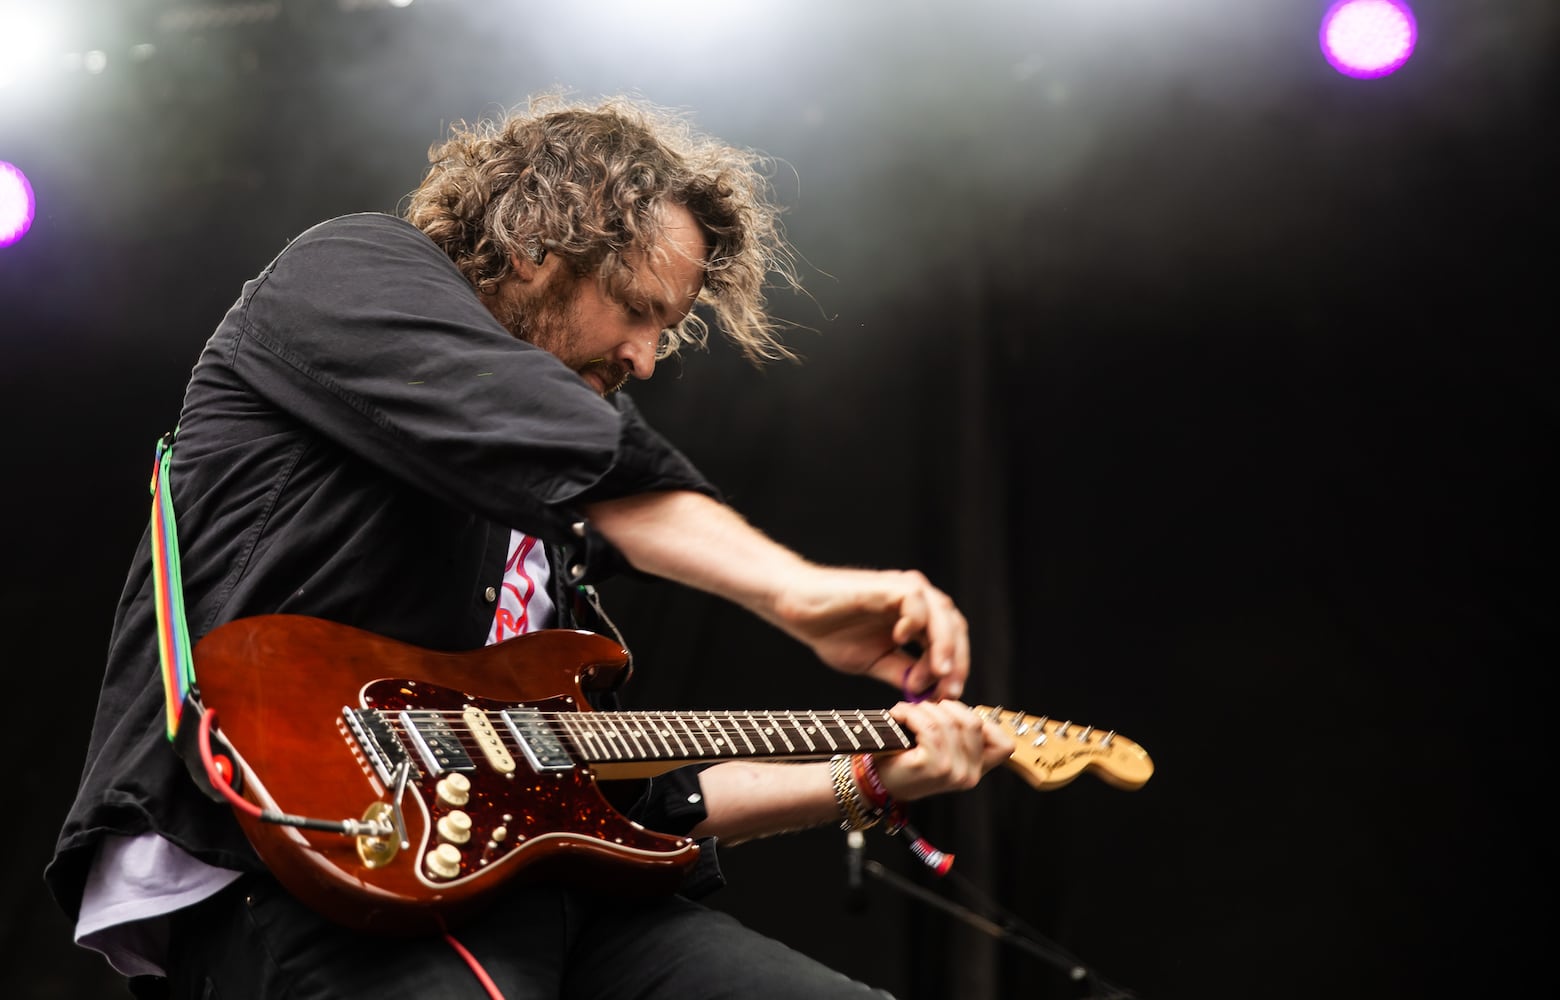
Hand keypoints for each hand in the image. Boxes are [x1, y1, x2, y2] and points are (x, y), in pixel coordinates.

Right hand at [772, 566, 969, 700]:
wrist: (800, 610)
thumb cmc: (832, 631)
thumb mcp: (875, 661)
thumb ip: (903, 673)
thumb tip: (929, 694)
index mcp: (916, 619)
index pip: (952, 642)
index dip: (955, 670)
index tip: (948, 697)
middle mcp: (917, 602)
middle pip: (955, 628)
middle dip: (957, 661)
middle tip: (949, 690)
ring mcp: (904, 590)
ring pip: (943, 613)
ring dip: (944, 645)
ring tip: (937, 673)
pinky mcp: (888, 585)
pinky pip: (915, 599)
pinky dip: (915, 621)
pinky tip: (900, 639)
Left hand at [873, 700, 1014, 801]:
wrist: (873, 783)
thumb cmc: (904, 759)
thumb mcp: (941, 750)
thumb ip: (959, 734)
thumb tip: (961, 708)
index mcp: (975, 771)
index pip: (1004, 745)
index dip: (984, 723)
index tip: (956, 716)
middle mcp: (969, 775)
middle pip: (972, 722)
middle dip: (945, 708)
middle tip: (923, 711)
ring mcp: (952, 772)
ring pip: (949, 722)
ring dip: (923, 709)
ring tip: (907, 714)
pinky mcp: (933, 766)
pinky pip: (930, 727)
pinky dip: (911, 714)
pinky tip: (898, 716)